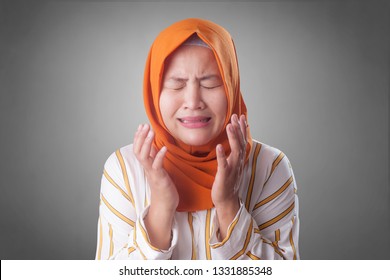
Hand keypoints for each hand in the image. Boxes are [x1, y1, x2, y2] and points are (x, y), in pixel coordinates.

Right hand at [133, 123, 178, 248]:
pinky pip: (157, 166)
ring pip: (144, 157)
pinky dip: (159, 156)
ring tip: (151, 132)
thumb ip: (154, 159)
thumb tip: (154, 147)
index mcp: (146, 166)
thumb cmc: (163, 187)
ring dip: (147, 143)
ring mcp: (152, 174)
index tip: (141, 126)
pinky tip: (164, 148)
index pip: (138, 149)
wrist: (165, 205)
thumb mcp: (158, 170)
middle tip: (144, 125)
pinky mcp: (159, 179)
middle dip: (140, 137)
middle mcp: (147, 168)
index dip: (138, 137)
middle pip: (138, 150)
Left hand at [211, 114, 246, 239]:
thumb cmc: (228, 182)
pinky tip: (219, 147)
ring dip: (233, 138)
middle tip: (236, 116)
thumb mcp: (232, 166)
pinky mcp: (224, 176)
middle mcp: (238, 162)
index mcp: (239, 160)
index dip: (242, 128)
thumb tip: (234, 143)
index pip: (242, 141)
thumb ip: (233, 154)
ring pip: (235, 151)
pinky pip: (223, 165)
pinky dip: (222, 155)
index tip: (241, 116)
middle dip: (239, 129)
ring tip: (229, 126)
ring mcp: (232, 169)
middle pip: (240, 143)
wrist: (227, 200)